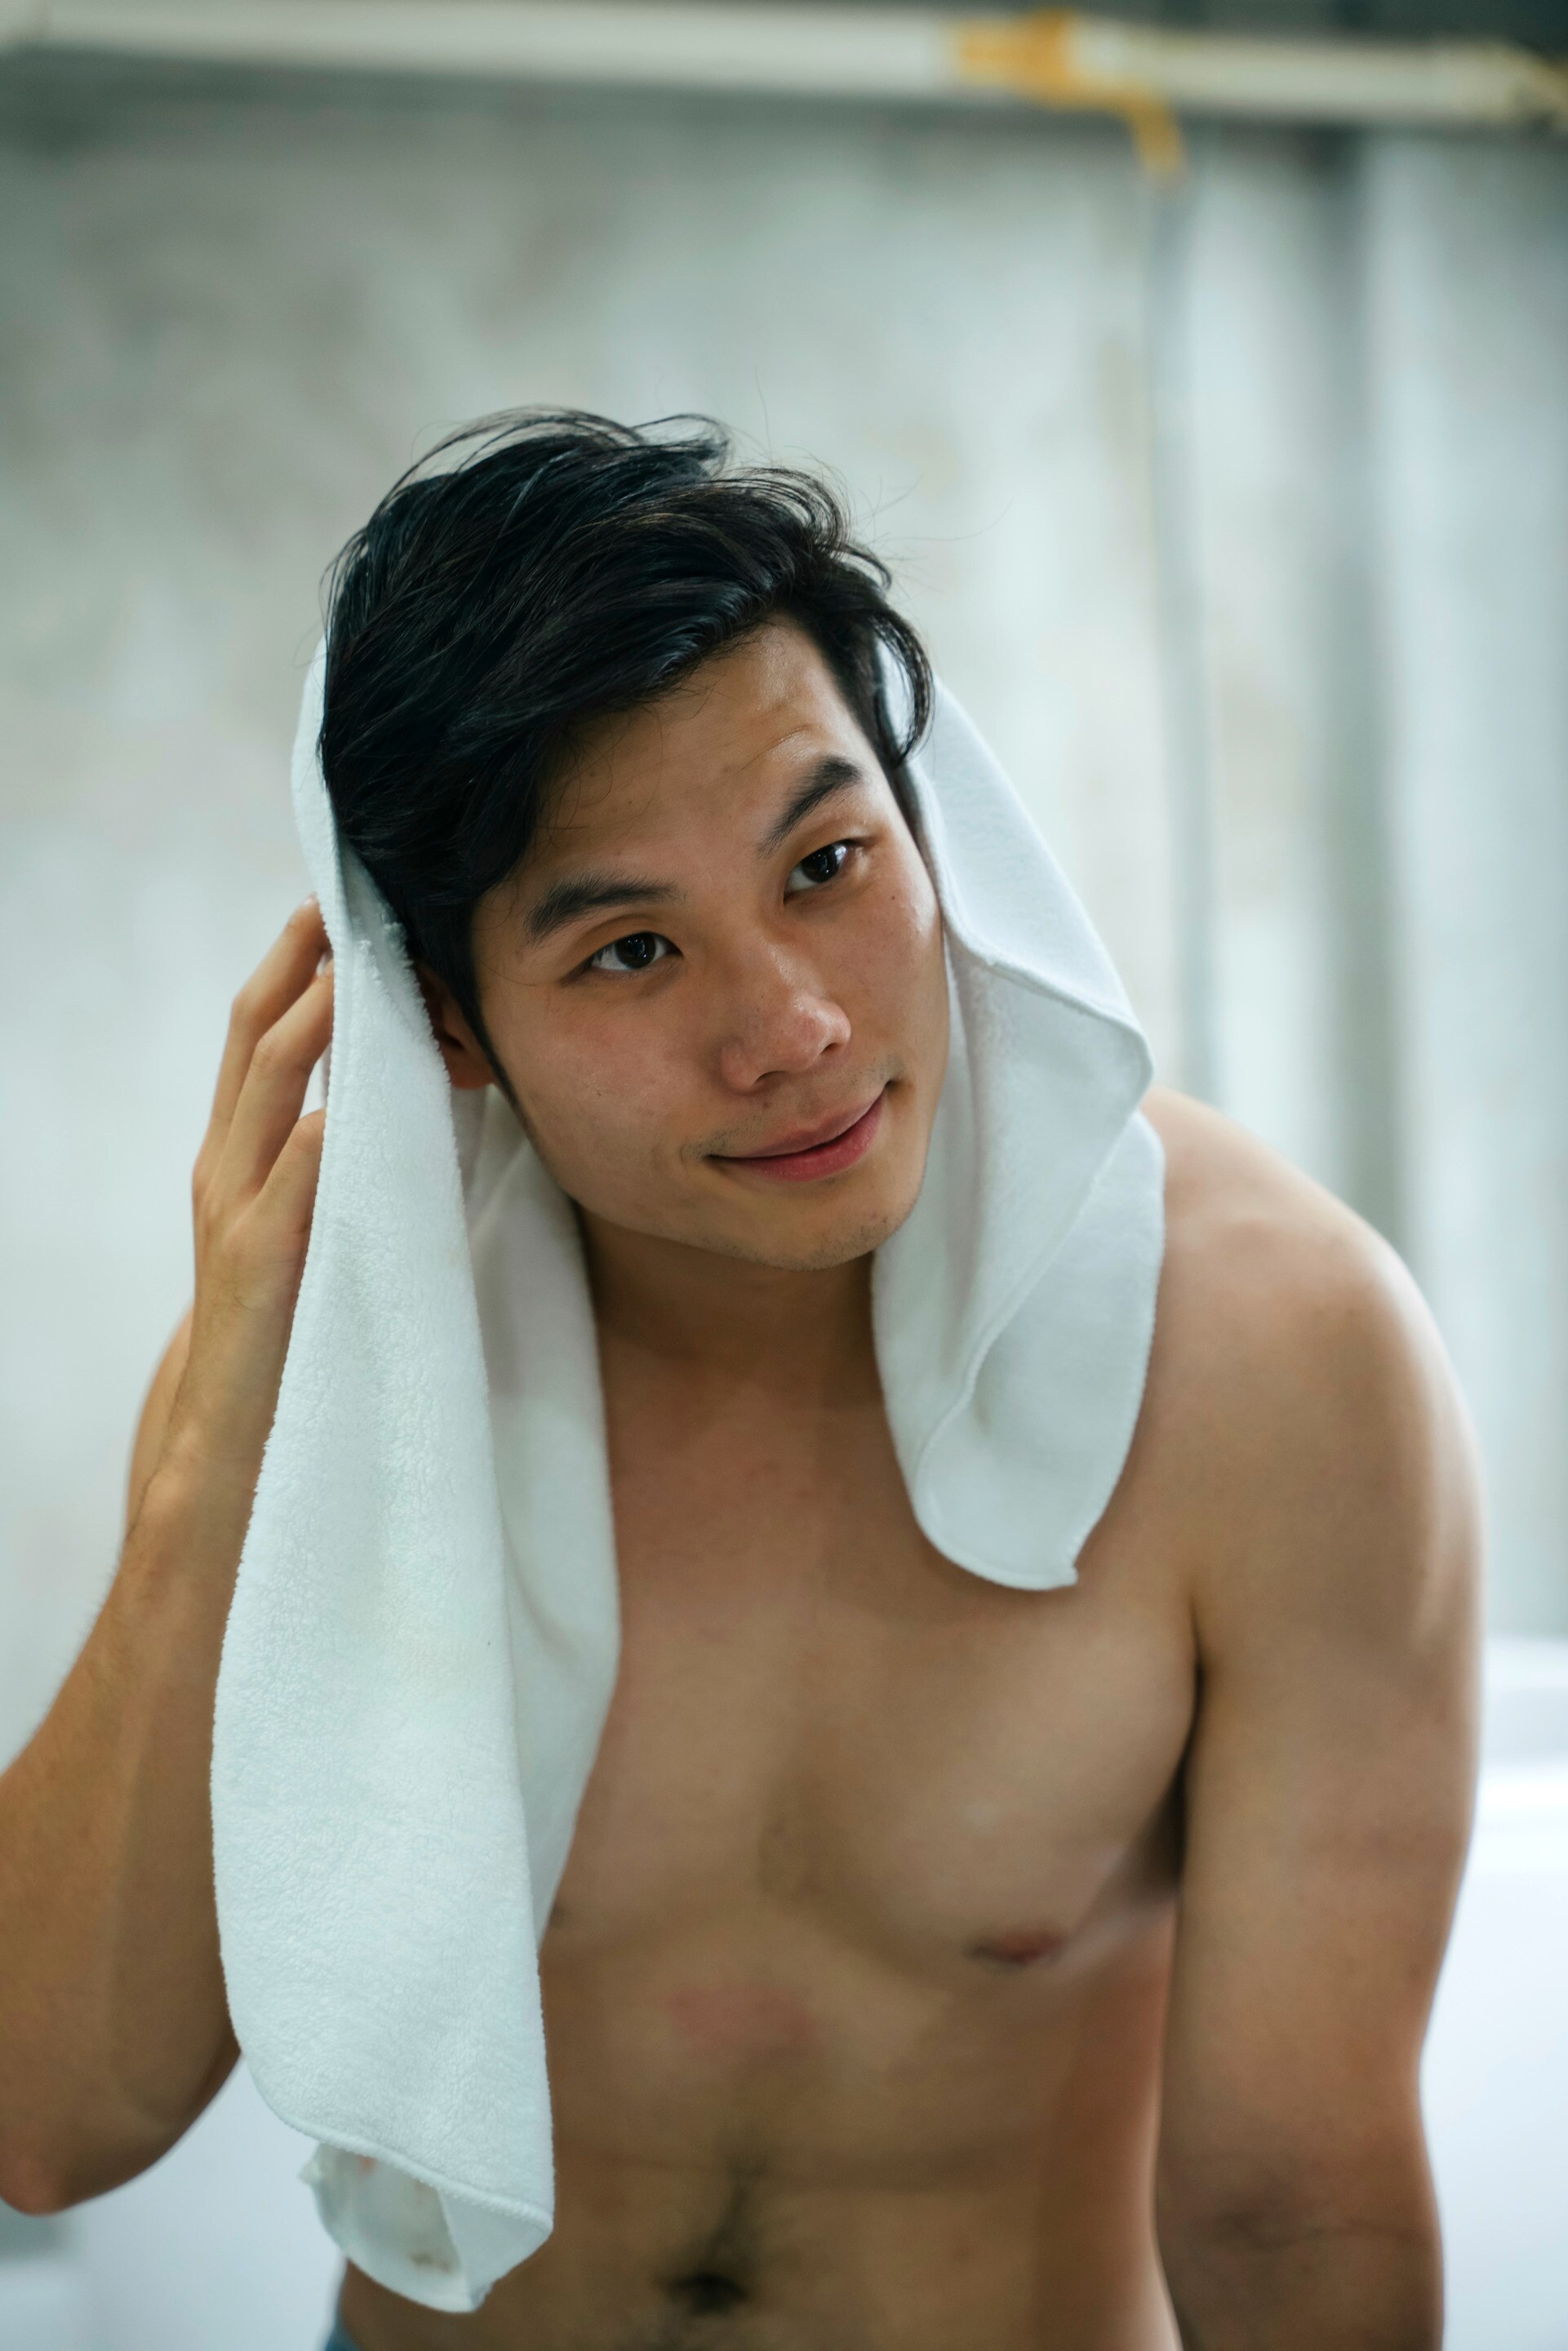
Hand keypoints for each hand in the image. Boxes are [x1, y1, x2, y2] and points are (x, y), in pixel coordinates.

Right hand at [159, 900, 332, 1509]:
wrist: (234, 1441)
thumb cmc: (295, 1324)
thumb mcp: (318, 1222)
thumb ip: (349, 1159)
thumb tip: (419, 1086)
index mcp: (243, 1151)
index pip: (265, 1031)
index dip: (298, 961)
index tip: (344, 899)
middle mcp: (226, 1167)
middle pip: (255, 1037)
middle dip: (298, 962)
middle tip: (349, 897)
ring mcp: (234, 1214)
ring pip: (269, 1094)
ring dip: (314, 1026)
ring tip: (356, 965)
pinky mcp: (258, 1271)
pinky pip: (288, 1192)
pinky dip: (318, 1144)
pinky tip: (350, 1107)